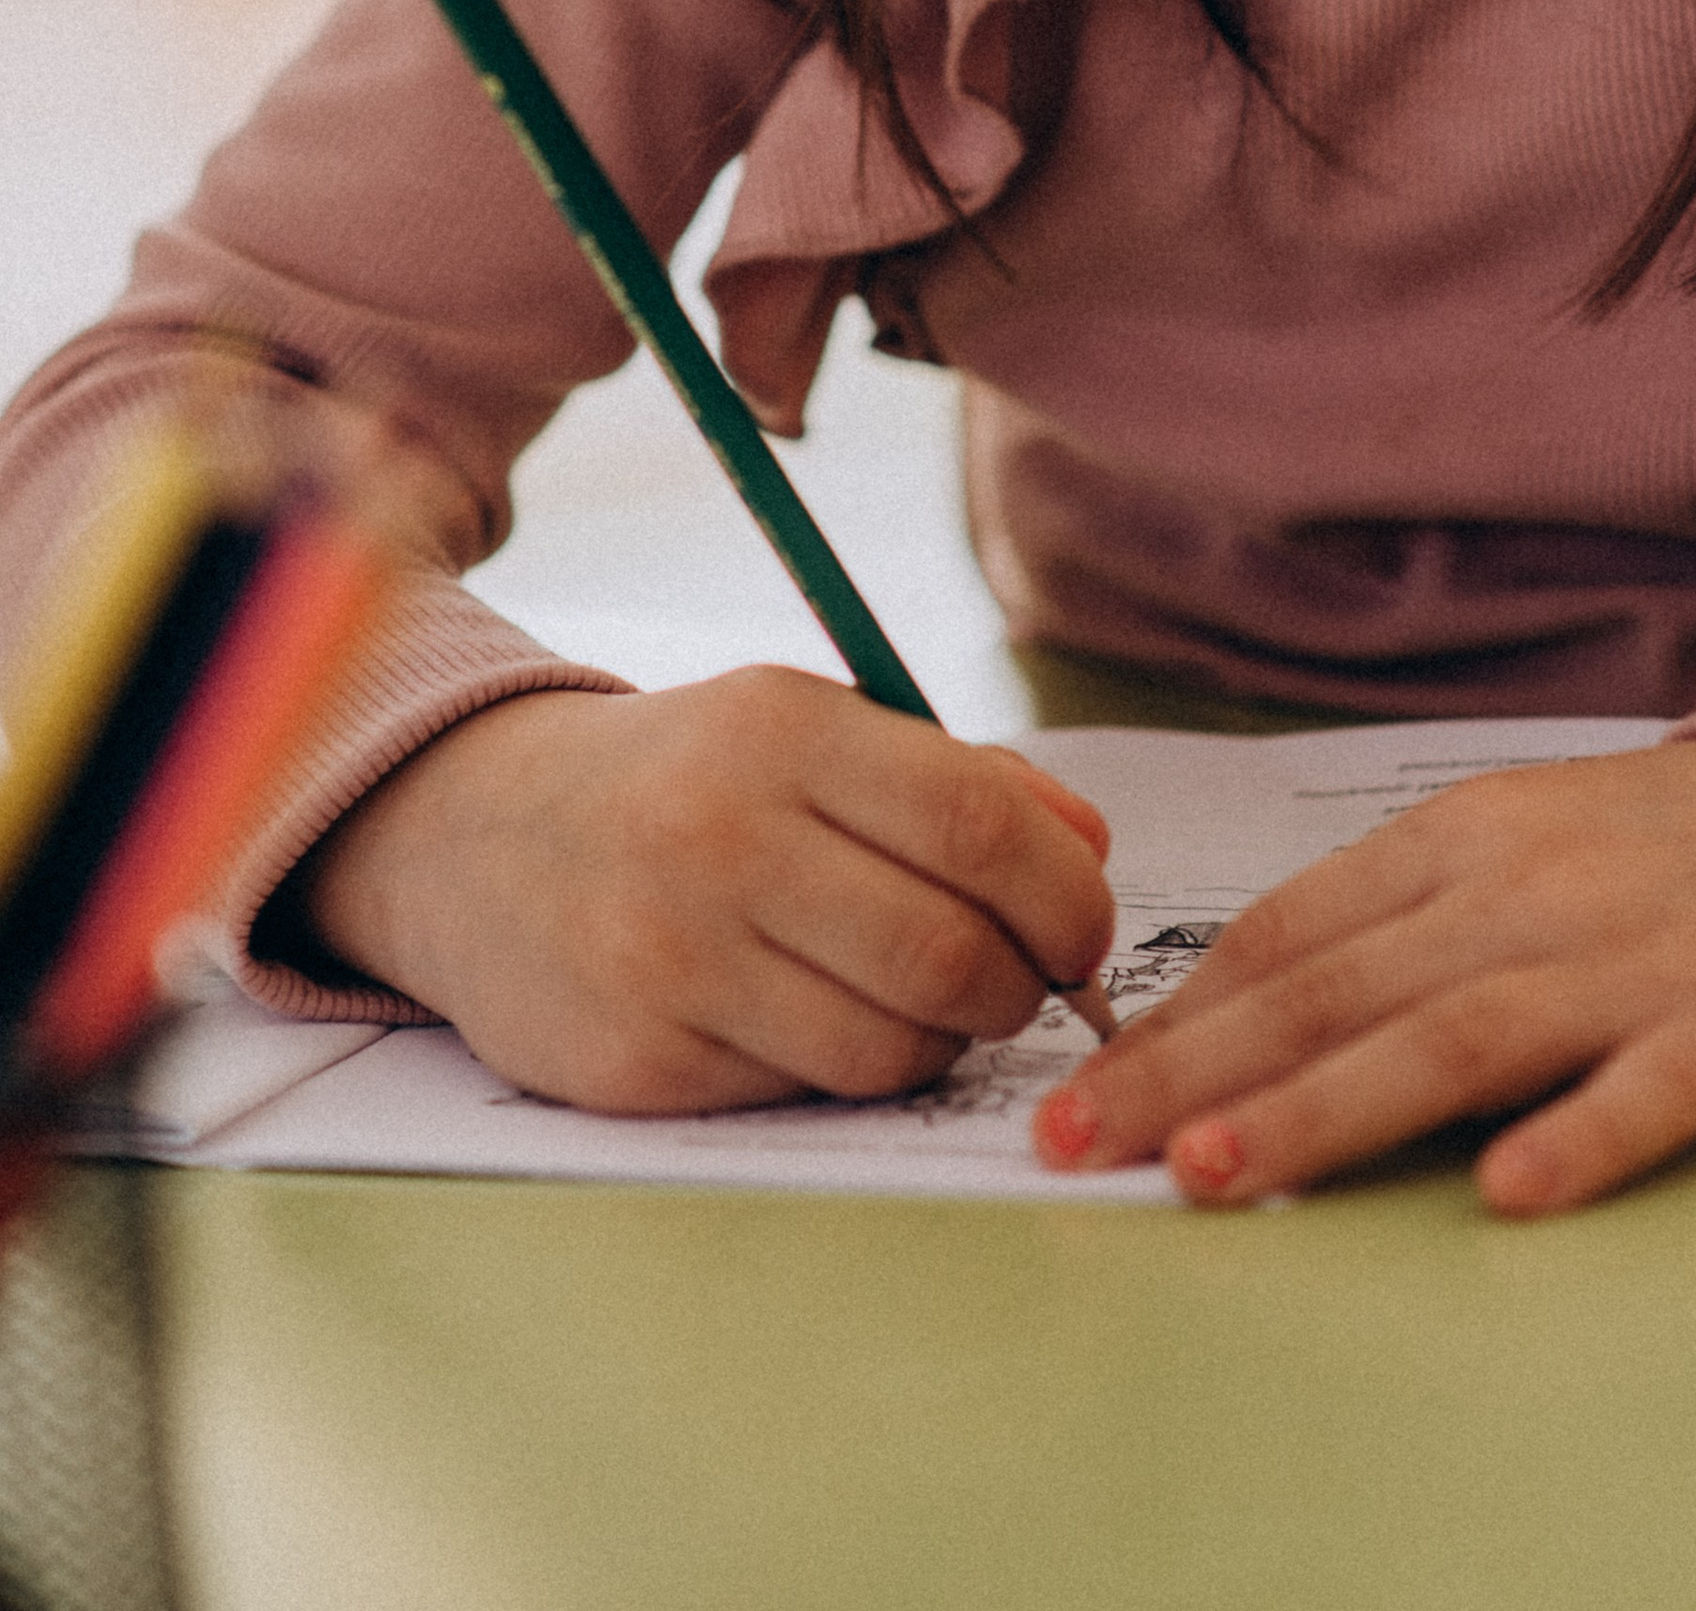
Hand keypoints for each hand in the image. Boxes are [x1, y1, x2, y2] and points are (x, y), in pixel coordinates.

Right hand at [291, 671, 1115, 1114]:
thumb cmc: (690, 781)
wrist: (477, 839)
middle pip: (949, 953)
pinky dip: (847, 1072)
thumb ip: (960, 781)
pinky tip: (822, 1022)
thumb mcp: (811, 732)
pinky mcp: (637, 1063)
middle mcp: (720, 838)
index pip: (977, 823)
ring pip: (889, 1049)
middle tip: (1018, 982)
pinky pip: (805, 1094)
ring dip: (943, 1042)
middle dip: (1019, 987)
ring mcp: (670, 958)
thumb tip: (1089, 855)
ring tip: (923, 1004)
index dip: (1064, 895)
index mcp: (781, 731)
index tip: (1081, 928)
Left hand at [1032, 739, 1695, 1215]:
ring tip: (1219, 1168)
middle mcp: (1533, 894)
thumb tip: (1222, 1008)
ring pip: (1461, 1036)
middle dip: (1198, 1073)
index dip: (1176, 1016)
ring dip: (1331, 1106)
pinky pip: (1658, 1085)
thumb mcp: (1514, 847)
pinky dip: (1583, 1131)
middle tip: (1081, 1145)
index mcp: (1467, 843)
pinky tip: (1513, 1190)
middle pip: (1344, 990)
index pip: (1292, 933)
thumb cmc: (1665, 852)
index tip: (1072, 1092)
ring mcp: (1640, 962)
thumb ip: (1387, 920)